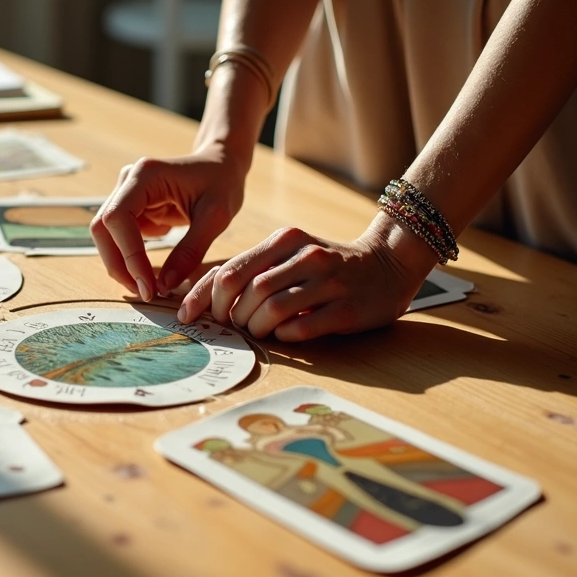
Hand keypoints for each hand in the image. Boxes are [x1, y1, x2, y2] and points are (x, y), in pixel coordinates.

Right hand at [90, 143, 248, 301]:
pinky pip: (120, 239)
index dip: (127, 254)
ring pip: (106, 236)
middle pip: (102, 229)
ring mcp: (125, 195)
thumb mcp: (216, 217)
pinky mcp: (130, 209)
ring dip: (122, 265)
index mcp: (145, 175)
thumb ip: (191, 250)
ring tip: (148, 288)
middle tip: (145, 293)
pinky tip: (150, 272)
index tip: (149, 285)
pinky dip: (130, 260)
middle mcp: (128, 181)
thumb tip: (164, 285)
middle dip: (119, 265)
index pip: (118, 218)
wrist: (221, 164)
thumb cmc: (222, 182)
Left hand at [178, 214, 438, 341]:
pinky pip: (302, 329)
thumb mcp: (289, 254)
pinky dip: (284, 337)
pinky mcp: (346, 309)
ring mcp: (329, 282)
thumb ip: (253, 268)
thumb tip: (203, 297)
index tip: (188, 316)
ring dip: (255, 328)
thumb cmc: (325, 264)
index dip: (203, 298)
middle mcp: (306, 256)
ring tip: (258, 331)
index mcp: (285, 240)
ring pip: (272, 310)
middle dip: (231, 316)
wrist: (388, 264)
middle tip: (233, 326)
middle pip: (248, 291)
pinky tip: (284, 335)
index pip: (230, 271)